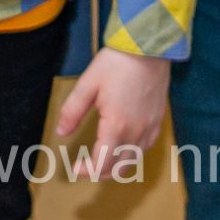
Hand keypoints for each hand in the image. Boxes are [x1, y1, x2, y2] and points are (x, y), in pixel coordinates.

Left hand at [54, 47, 169, 181]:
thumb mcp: (88, 84)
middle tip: (85, 165)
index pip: (101, 164)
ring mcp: (149, 128)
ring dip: (116, 166)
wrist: (148, 47)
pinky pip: (145, 148)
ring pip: (133, 161)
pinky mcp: (158, 121)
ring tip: (102, 159)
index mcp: (116, 127)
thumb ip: (72, 111)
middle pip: (118, 168)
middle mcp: (136, 133)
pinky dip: (132, 155)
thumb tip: (61, 132)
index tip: (74, 166)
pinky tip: (123, 146)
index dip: (85, 171)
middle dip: (99, 172)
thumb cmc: (116, 64)